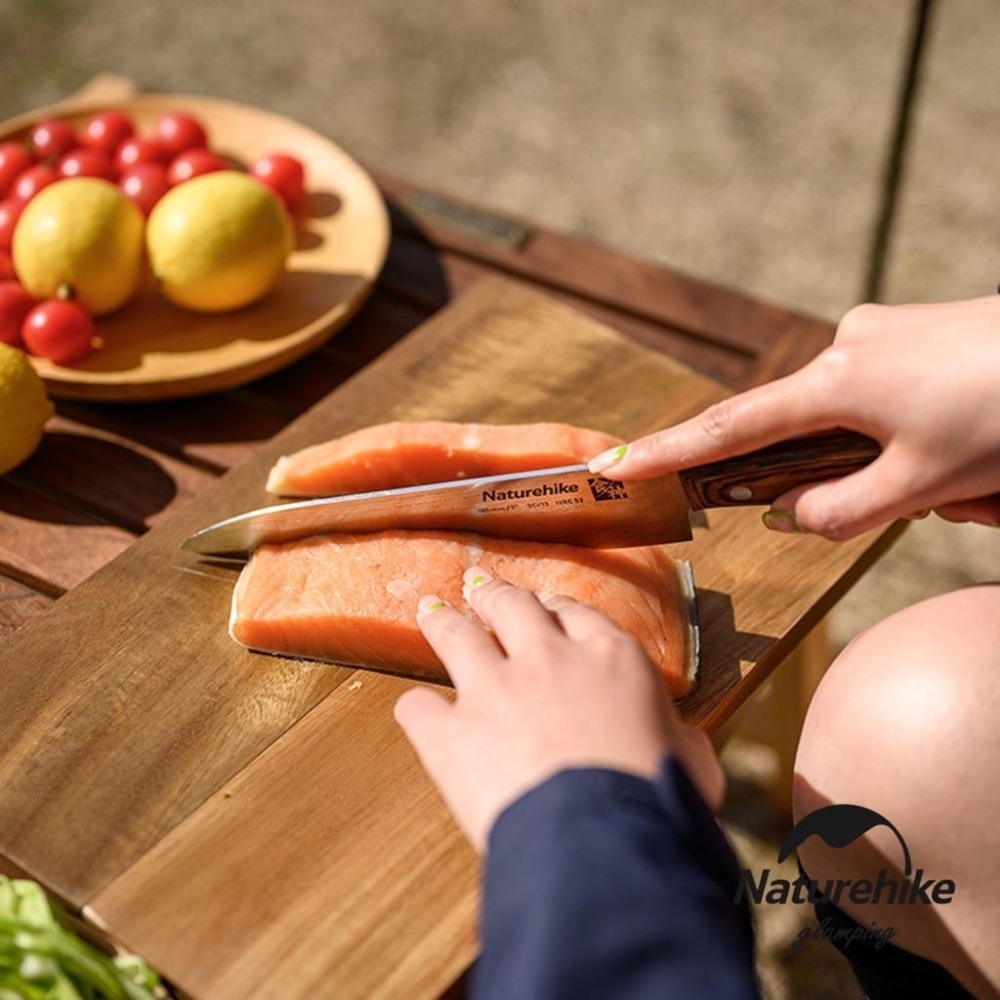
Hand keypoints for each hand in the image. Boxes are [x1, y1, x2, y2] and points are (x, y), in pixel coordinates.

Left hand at [394, 567, 723, 852]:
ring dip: (442, 621)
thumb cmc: (658, 803)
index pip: (574, 613)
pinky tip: (417, 710)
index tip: (543, 604)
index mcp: (609, 658)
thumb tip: (684, 748)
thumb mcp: (690, 763)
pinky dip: (417, 708)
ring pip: (457, 635)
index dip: (553, 607)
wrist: (606, 837)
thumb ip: (679, 742)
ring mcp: (494, 690)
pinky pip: (419, 706)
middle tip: (477, 587)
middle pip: (512, 606)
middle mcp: (548, 659)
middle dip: (492, 594)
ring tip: (430, 611)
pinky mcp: (453, 733)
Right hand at [588, 296, 999, 538]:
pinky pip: (892, 394)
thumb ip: (843, 511)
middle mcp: (848, 344)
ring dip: (908, 461)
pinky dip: (924, 431)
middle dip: (864, 477)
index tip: (616, 463)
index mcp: (837, 382)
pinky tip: (981, 443)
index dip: (670, 451)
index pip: (731, 428)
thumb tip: (792, 512)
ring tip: (984, 474)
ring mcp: (882, 331)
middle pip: (813, 433)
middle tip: (948, 495)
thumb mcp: (927, 484)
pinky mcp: (914, 328)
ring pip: (863, 420)